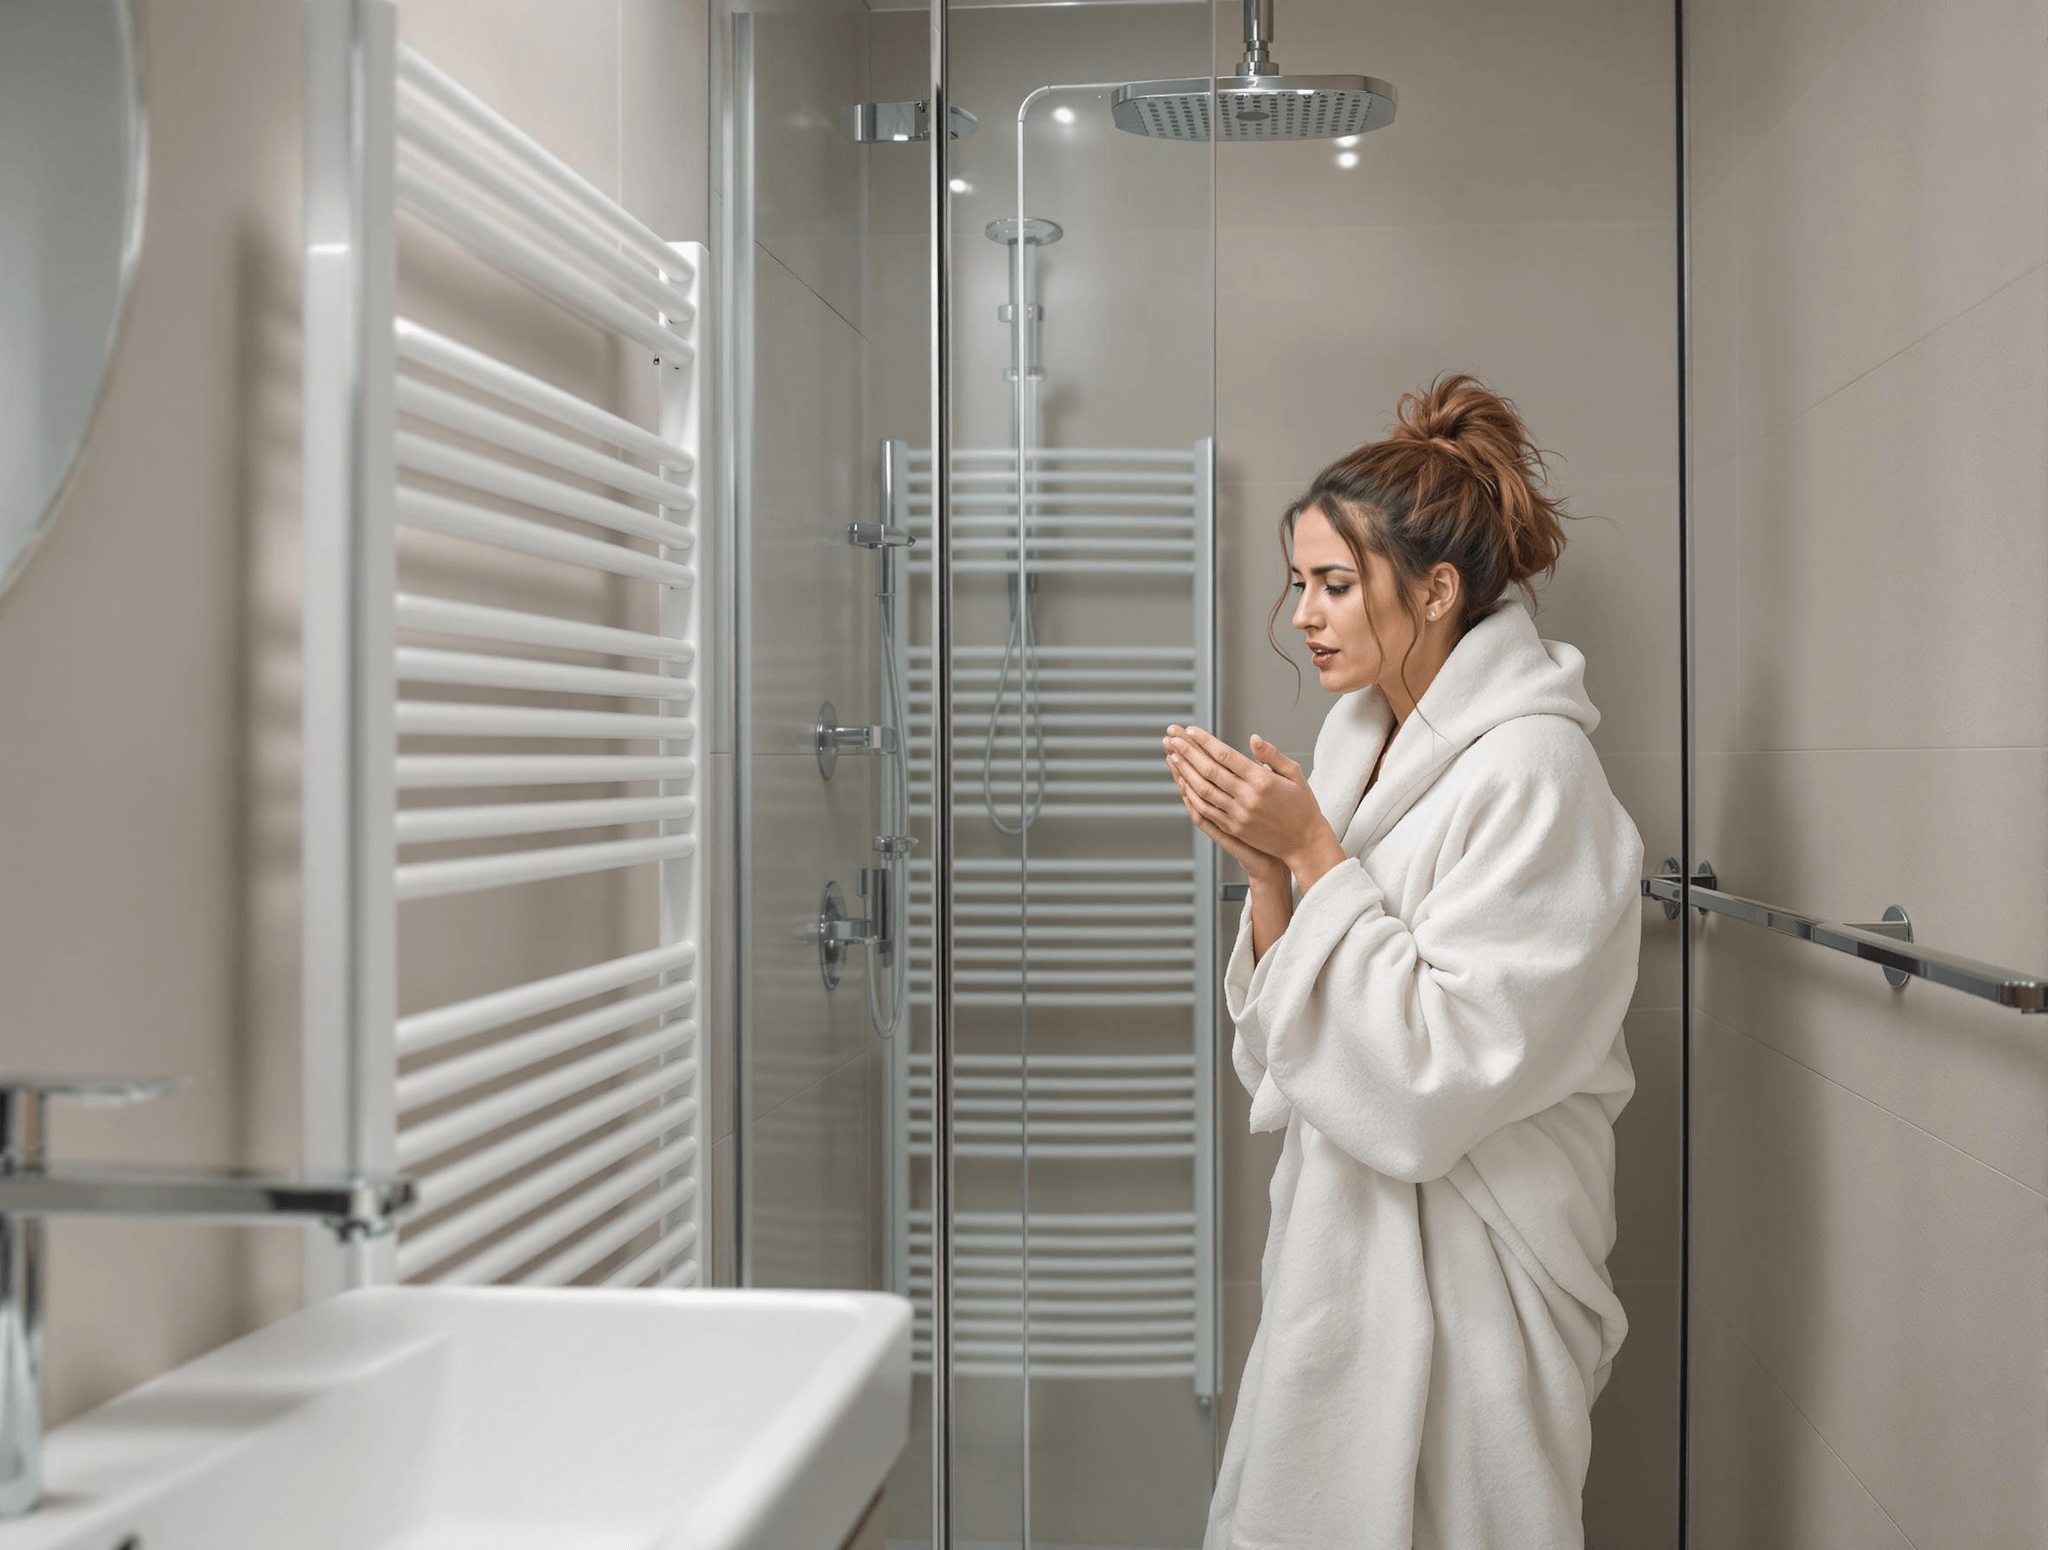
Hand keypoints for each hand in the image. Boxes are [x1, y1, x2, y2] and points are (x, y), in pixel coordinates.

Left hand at [1163, 725, 1346, 889]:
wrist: (1304, 842)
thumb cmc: (1302, 805)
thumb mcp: (1294, 774)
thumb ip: (1272, 755)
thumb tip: (1252, 738)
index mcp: (1262, 780)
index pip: (1226, 755)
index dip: (1205, 741)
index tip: (1191, 730)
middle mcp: (1248, 797)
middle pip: (1209, 770)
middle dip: (1188, 751)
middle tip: (1173, 736)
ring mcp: (1238, 815)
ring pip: (1203, 790)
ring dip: (1184, 771)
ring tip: (1172, 755)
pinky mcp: (1234, 828)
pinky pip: (1206, 811)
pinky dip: (1191, 795)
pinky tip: (1182, 783)